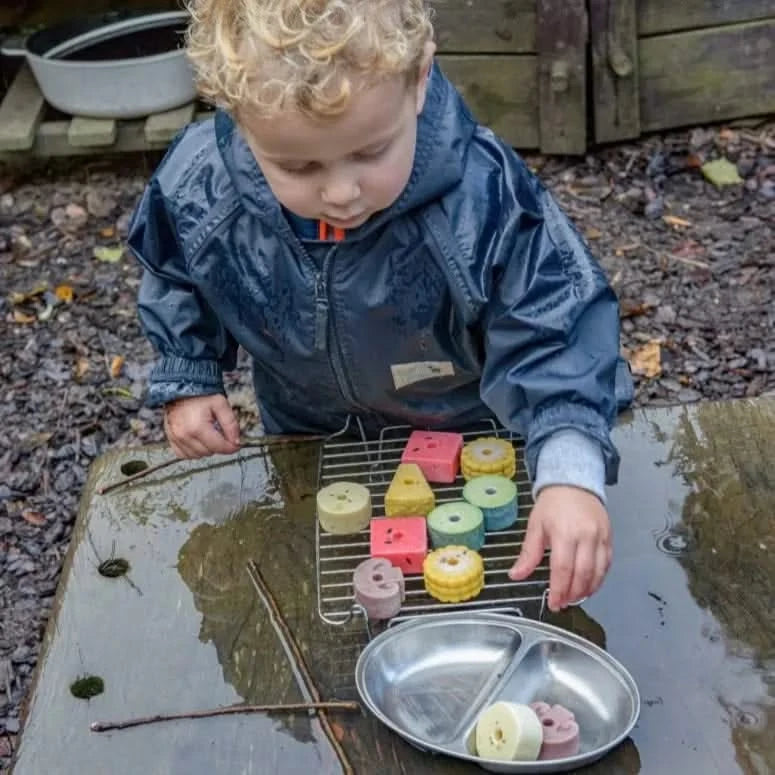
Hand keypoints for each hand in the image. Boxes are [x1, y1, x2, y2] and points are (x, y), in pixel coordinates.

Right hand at [163, 394, 240, 458]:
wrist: (180, 388)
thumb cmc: (200, 395)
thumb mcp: (221, 404)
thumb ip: (231, 424)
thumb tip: (236, 442)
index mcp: (197, 427)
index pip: (219, 447)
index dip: (231, 447)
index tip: (236, 443)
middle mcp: (184, 435)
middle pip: (209, 452)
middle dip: (218, 445)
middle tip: (219, 432)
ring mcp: (175, 439)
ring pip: (198, 455)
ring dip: (206, 448)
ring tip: (208, 433)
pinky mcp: (171, 440)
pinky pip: (185, 455)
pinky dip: (193, 450)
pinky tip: (198, 440)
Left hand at [508, 485, 611, 610]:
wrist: (574, 483)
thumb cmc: (553, 504)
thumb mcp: (535, 526)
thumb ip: (528, 554)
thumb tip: (516, 574)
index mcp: (564, 532)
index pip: (563, 569)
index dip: (558, 590)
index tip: (554, 603)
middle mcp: (586, 536)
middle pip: (582, 574)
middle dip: (572, 594)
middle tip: (563, 603)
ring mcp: (600, 537)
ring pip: (598, 572)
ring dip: (587, 590)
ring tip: (575, 597)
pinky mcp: (609, 538)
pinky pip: (607, 564)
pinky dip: (599, 579)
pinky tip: (589, 585)